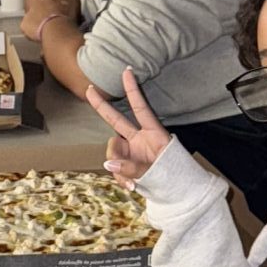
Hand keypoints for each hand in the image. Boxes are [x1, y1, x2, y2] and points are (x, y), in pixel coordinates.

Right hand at [87, 69, 172, 184]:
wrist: (177, 195)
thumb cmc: (174, 178)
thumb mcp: (157, 172)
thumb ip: (132, 167)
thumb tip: (108, 163)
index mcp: (153, 134)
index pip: (140, 108)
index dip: (132, 90)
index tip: (127, 71)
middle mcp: (139, 139)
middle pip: (116, 120)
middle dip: (102, 106)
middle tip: (89, 90)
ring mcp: (131, 151)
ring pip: (112, 152)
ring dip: (117, 167)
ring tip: (131, 183)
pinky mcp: (125, 164)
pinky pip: (115, 167)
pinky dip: (120, 177)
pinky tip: (131, 187)